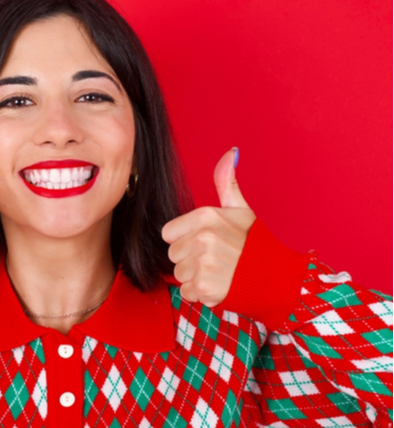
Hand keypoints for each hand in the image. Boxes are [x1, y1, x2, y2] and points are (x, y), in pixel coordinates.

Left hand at [161, 148, 256, 306]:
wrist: (277, 278)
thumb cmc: (256, 244)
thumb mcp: (240, 210)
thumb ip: (227, 183)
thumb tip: (230, 152)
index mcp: (206, 216)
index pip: (168, 234)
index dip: (185, 240)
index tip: (206, 242)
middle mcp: (203, 237)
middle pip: (173, 255)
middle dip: (190, 260)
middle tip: (216, 259)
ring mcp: (203, 263)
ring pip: (179, 274)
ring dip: (195, 278)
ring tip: (219, 272)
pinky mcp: (205, 287)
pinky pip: (188, 292)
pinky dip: (201, 294)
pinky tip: (220, 286)